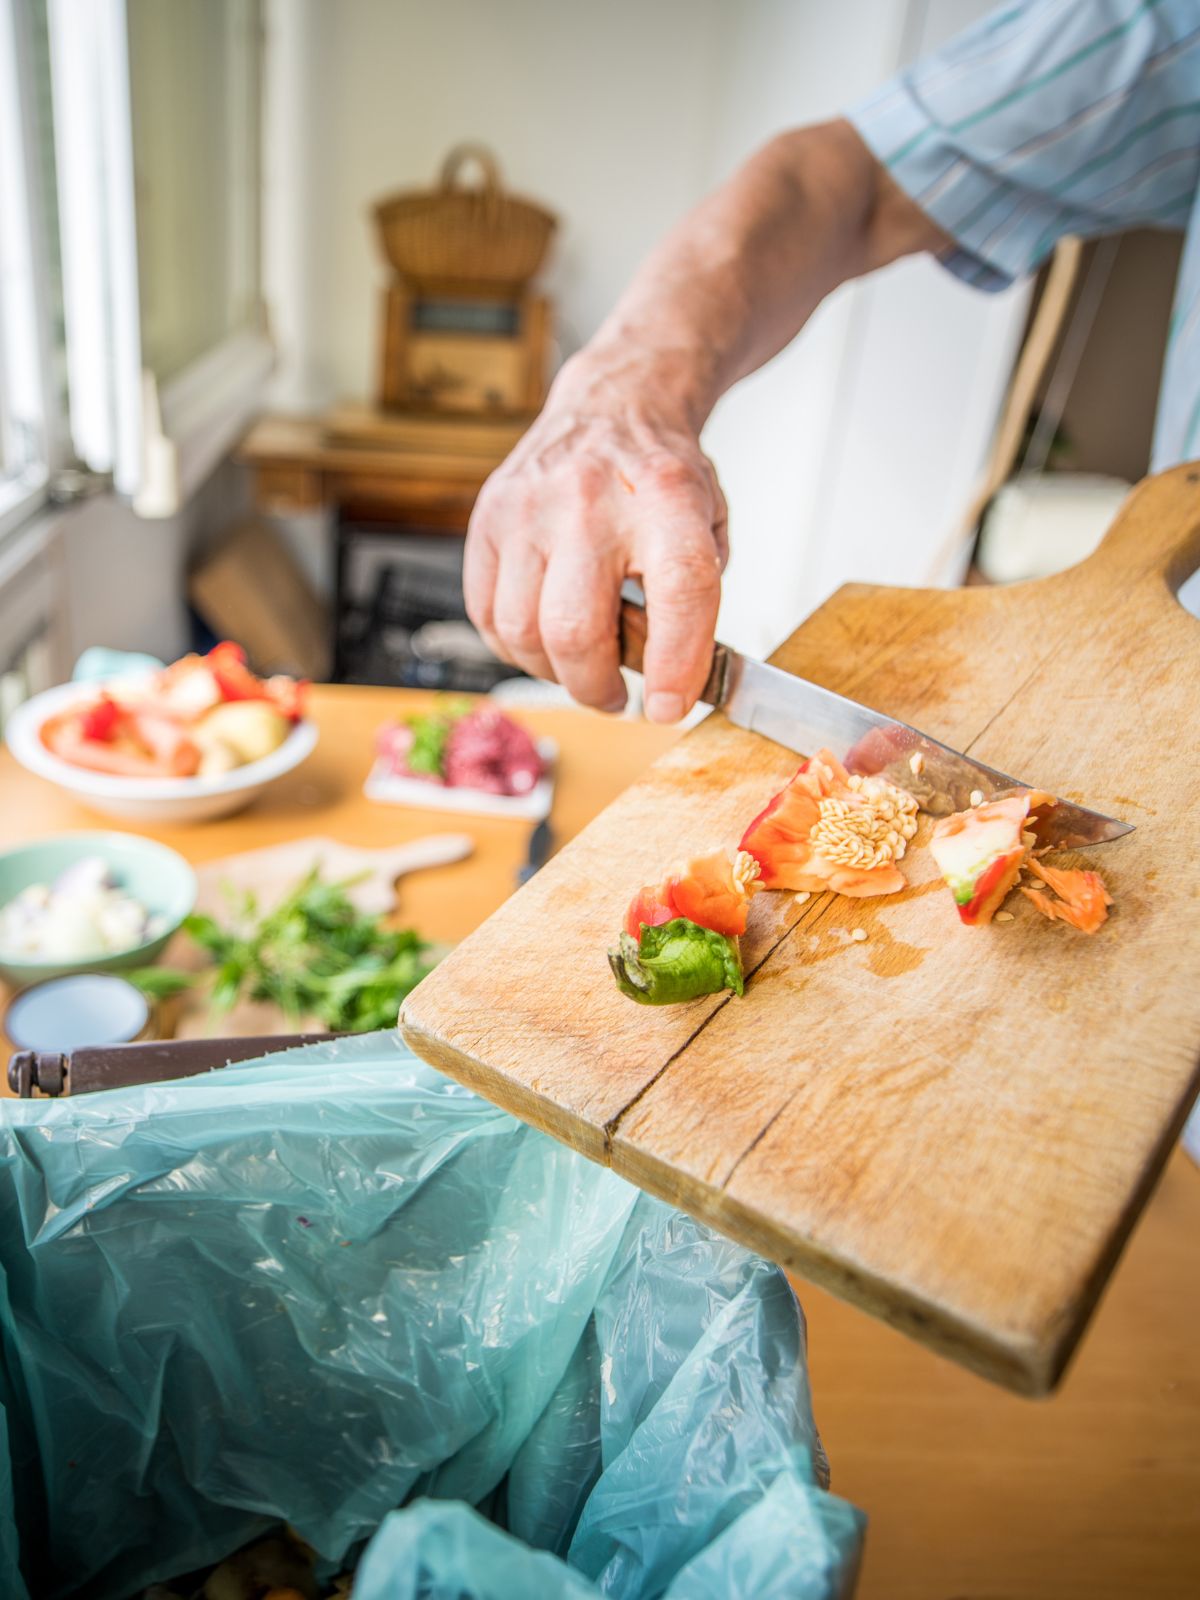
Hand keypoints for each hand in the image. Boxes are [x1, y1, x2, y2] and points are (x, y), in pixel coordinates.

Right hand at [463, 353, 727, 720]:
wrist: (612, 405)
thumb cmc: (659, 481)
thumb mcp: (708, 529)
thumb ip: (694, 607)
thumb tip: (668, 688)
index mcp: (667, 499)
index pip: (680, 590)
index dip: (674, 664)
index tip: (667, 707)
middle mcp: (591, 499)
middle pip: (576, 629)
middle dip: (596, 686)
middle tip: (614, 695)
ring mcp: (530, 507)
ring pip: (522, 632)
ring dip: (554, 672)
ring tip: (580, 663)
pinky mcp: (489, 518)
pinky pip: (486, 614)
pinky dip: (515, 647)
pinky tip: (543, 638)